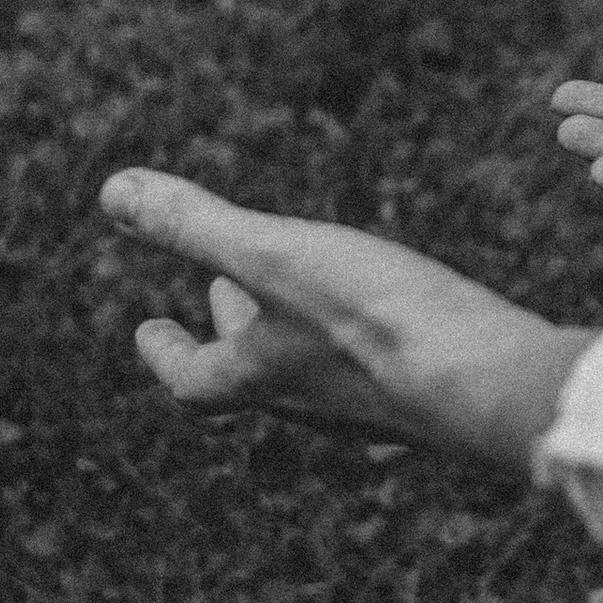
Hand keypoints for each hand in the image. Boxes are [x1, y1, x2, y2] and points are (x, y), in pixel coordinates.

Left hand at [100, 169, 590, 472]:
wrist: (491, 387)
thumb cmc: (374, 324)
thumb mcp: (272, 256)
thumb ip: (195, 225)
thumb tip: (112, 191)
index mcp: (263, 379)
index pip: (193, 379)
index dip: (167, 353)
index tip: (148, 330)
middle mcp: (314, 407)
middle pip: (254, 379)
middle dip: (232, 335)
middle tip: (220, 297)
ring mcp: (376, 411)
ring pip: (318, 380)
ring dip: (296, 340)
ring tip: (299, 302)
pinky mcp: (431, 403)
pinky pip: (382, 382)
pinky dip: (363, 353)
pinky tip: (391, 335)